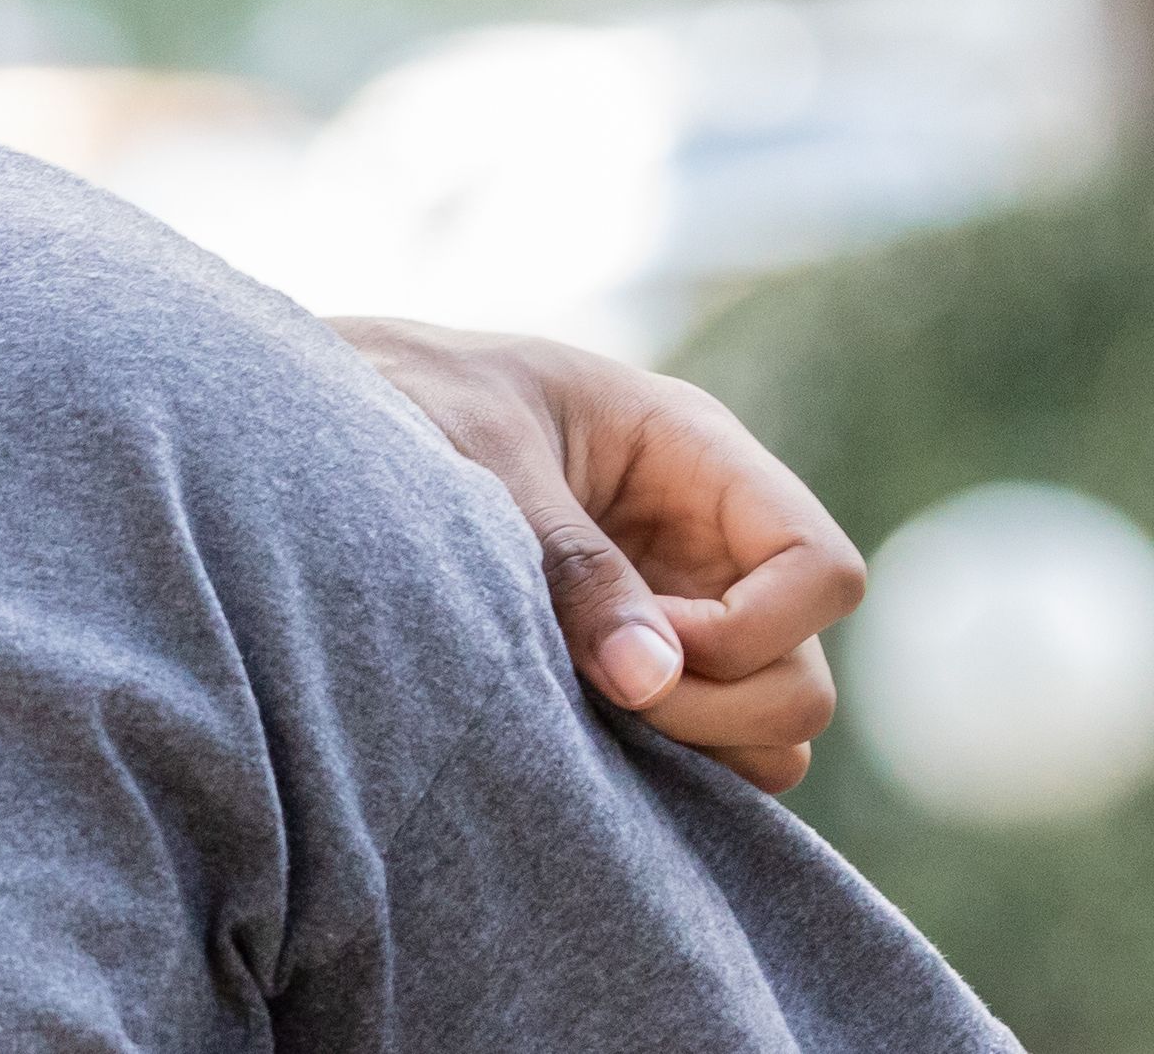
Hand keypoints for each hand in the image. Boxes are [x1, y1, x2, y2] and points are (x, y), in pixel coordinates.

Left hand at [334, 315, 862, 791]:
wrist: (332, 406)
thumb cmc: (413, 393)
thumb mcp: (481, 452)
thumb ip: (564, 559)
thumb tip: (648, 678)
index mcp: (698, 456)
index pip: (821, 569)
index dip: (757, 630)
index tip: (646, 638)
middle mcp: (710, 540)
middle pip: (803, 673)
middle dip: (720, 706)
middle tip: (599, 693)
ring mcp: (679, 606)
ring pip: (762, 725)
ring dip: (690, 744)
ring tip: (576, 708)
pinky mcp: (630, 661)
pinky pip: (696, 742)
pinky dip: (654, 760)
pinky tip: (566, 727)